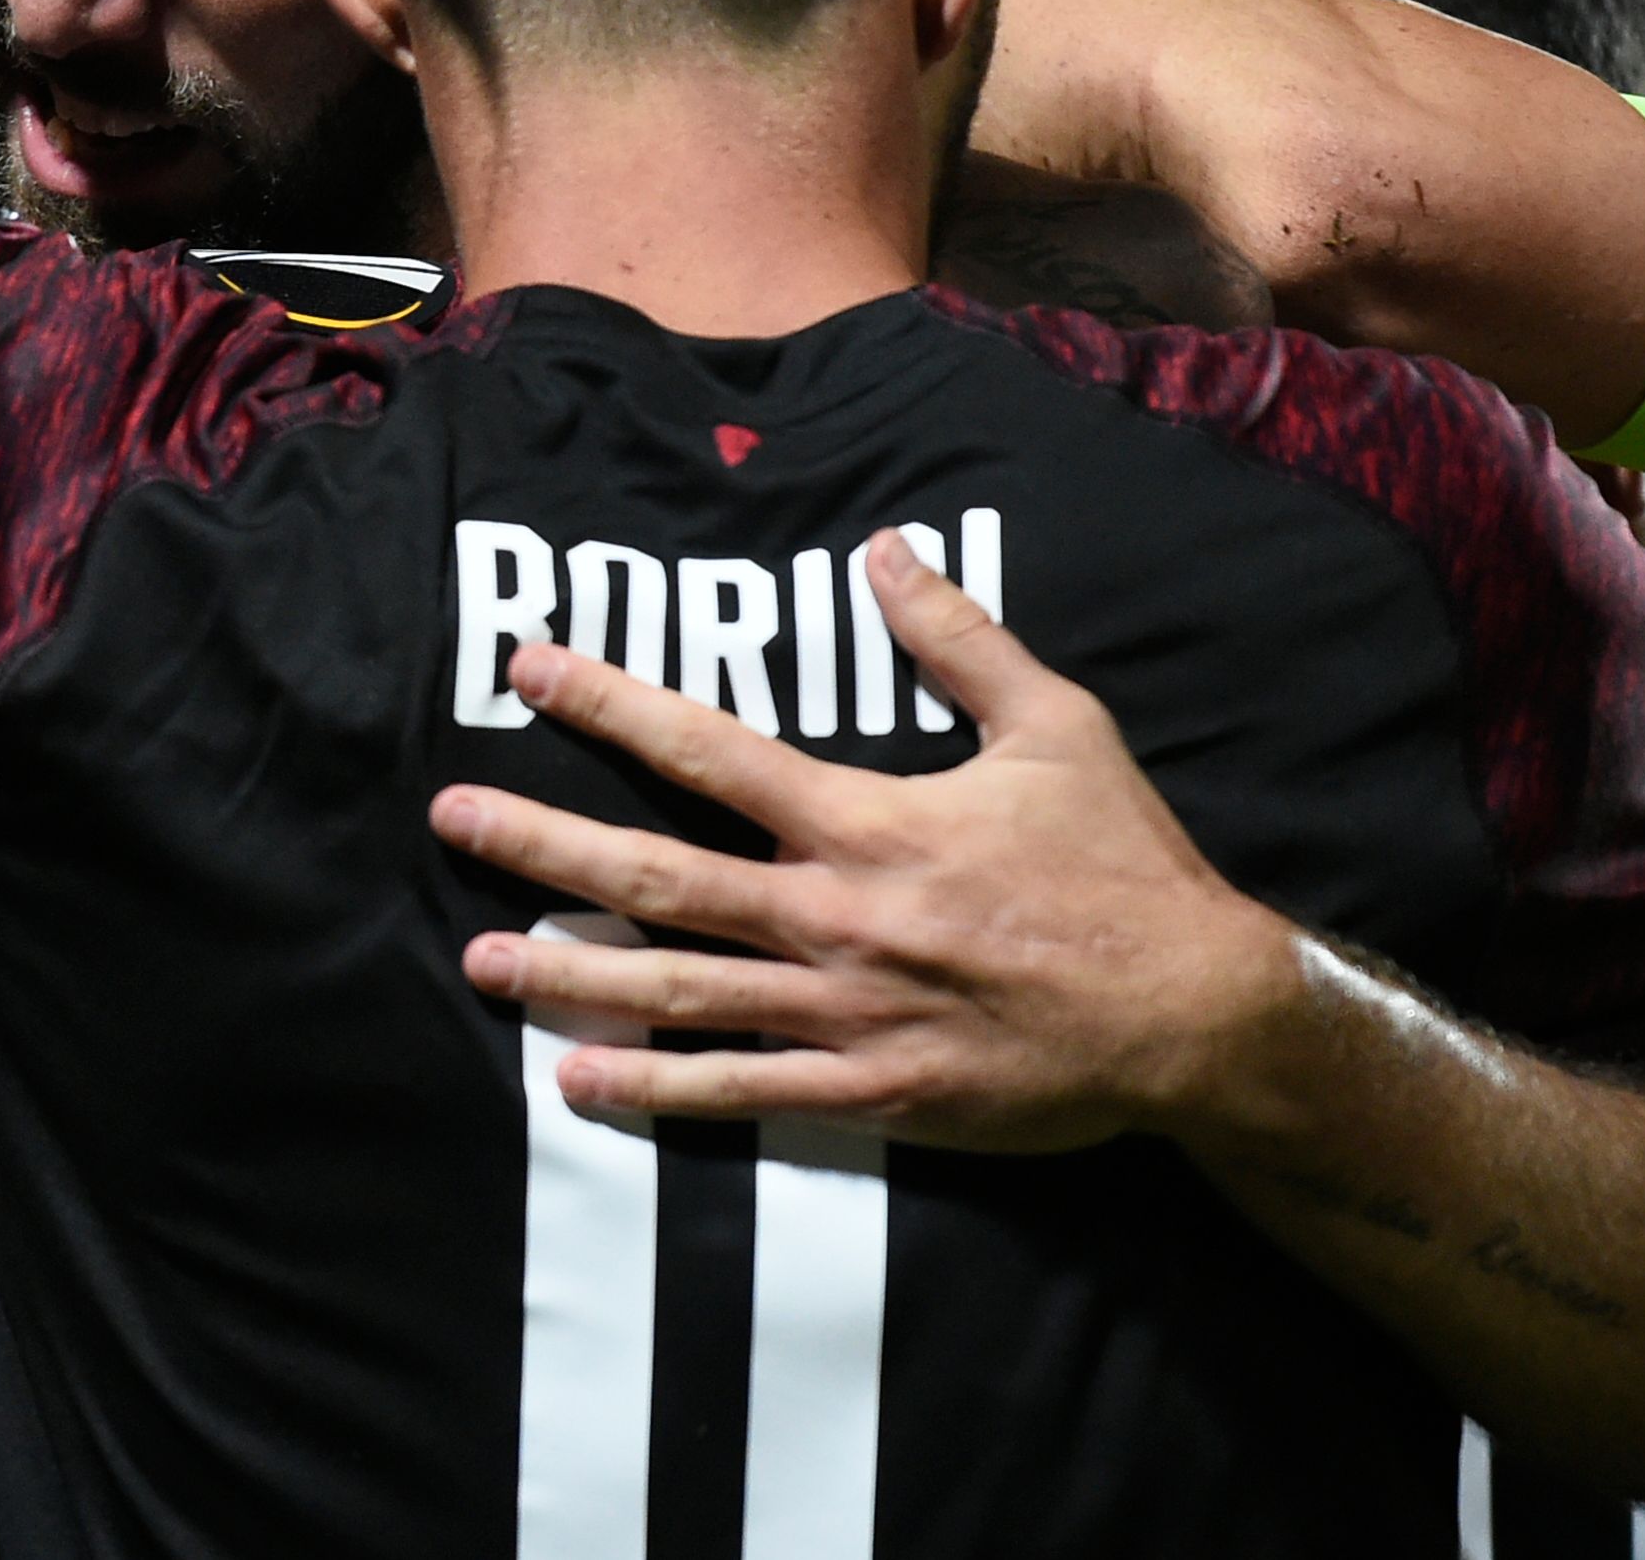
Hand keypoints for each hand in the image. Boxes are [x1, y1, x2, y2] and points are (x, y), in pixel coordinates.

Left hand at [430, 537, 1297, 1149]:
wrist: (1195, 1016)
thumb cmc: (1123, 863)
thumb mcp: (1056, 728)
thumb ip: (959, 641)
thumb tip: (886, 550)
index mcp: (866, 823)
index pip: (709, 749)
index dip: (612, 704)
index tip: (531, 668)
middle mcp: (834, 918)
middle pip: (656, 877)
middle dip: (542, 844)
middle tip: (450, 817)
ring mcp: (844, 1015)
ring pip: (676, 992)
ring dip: (567, 976)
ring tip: (476, 958)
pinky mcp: (870, 1094)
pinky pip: (740, 1093)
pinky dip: (652, 1090)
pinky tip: (576, 1080)